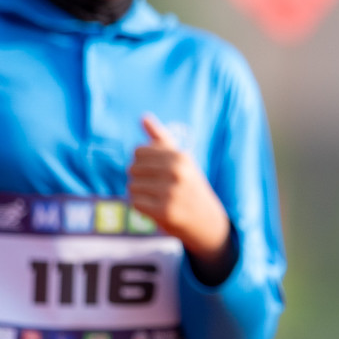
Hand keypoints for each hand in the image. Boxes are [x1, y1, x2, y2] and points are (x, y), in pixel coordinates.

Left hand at [127, 114, 230, 259]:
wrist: (206, 221)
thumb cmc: (189, 187)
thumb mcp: (181, 160)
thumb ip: (161, 138)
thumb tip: (143, 117)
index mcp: (180, 157)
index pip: (138, 152)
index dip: (143, 163)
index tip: (157, 172)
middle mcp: (177, 172)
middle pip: (133, 168)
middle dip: (140, 179)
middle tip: (157, 188)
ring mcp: (171, 192)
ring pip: (132, 186)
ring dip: (140, 194)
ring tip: (157, 198)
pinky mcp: (164, 212)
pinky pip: (135, 203)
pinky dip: (141, 207)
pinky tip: (154, 209)